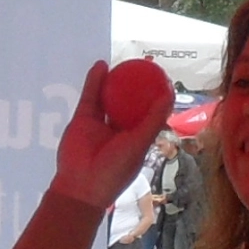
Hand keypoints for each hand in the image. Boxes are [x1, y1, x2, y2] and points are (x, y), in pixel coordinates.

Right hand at [49, 61, 174, 209]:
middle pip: (130, 103)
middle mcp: (119, 131)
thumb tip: (169, 94)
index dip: (157, 97)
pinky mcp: (82, 120)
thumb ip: (153, 119)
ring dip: (115, 80)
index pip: (150, 113)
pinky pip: (90, 97)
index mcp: (137, 138)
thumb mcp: (139, 143)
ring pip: (109, 97)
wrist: (80, 186)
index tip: (163, 78)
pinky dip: (95, 81)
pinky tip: (102, 65)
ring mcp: (100, 125)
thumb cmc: (115, 170)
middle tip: (145, 66)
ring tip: (124, 62)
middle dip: (137, 86)